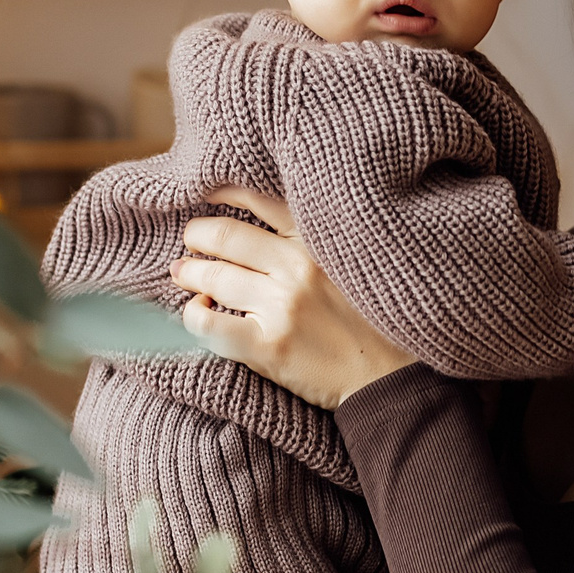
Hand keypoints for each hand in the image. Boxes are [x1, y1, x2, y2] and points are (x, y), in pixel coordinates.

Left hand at [171, 187, 415, 409]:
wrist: (391, 378)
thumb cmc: (373, 321)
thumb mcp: (352, 264)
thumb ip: (315, 242)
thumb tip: (260, 230)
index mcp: (319, 243)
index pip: (260, 201)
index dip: (224, 194)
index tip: (208, 196)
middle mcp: (299, 268)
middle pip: (226, 237)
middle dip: (196, 237)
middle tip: (189, 244)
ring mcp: (283, 307)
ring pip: (214, 277)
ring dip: (189, 273)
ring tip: (182, 273)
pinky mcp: (269, 346)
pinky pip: (210, 324)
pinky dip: (192, 315)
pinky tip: (197, 311)